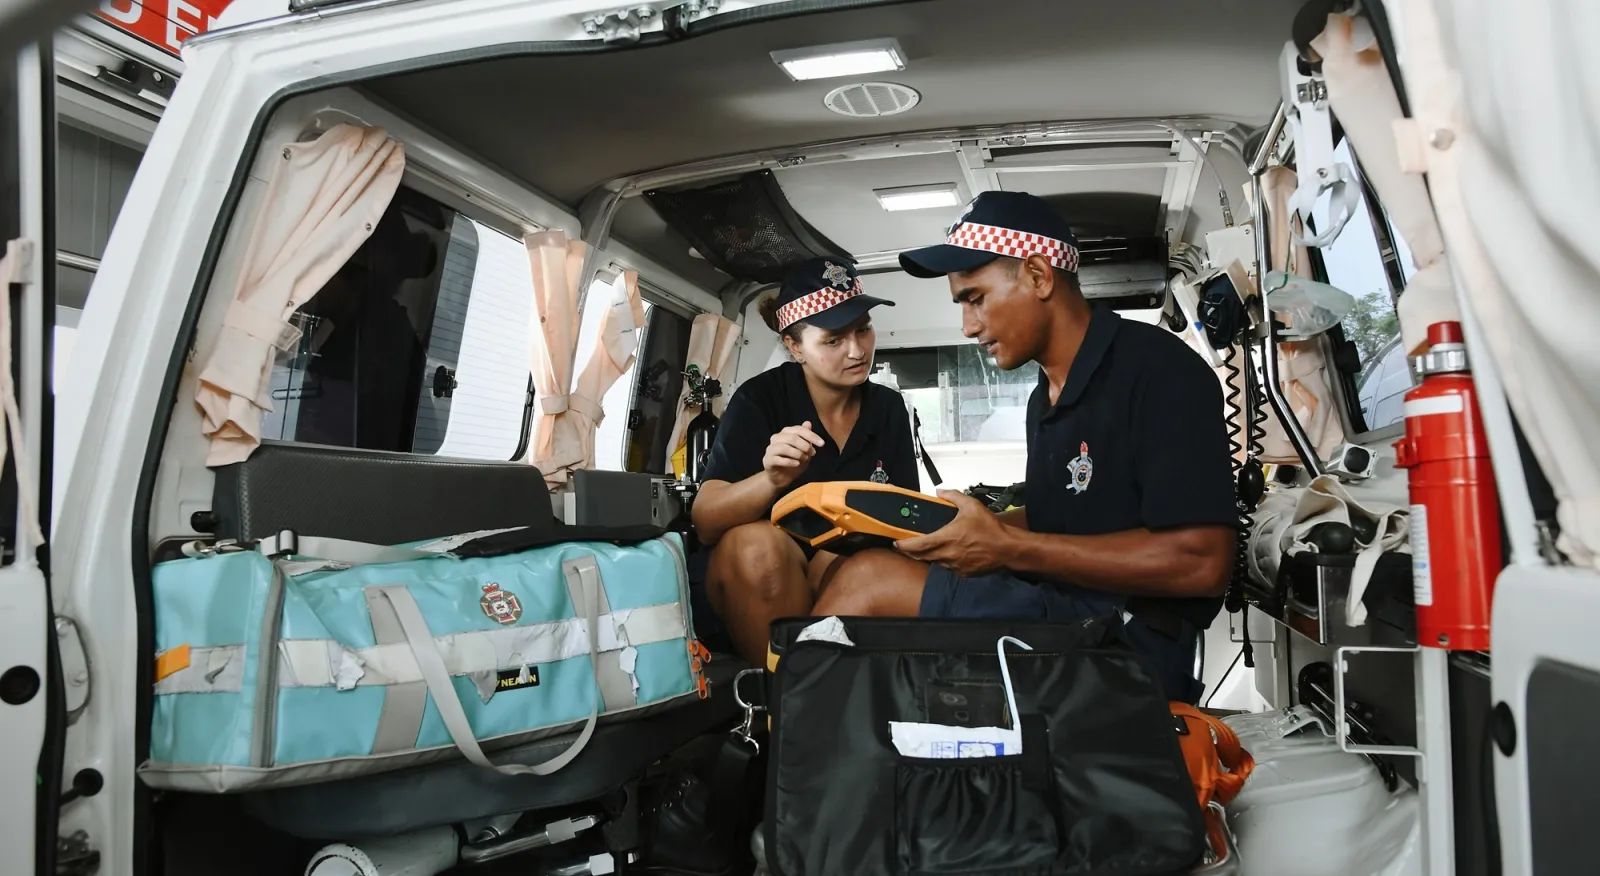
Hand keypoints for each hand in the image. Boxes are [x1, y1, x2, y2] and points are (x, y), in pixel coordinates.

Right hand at [762, 421, 825, 488]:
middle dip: (805, 446)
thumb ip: (805, 437)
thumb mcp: (804, 450)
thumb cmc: (793, 462)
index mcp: (785, 433)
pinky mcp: (767, 460)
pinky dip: (790, 462)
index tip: (822, 444)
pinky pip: (778, 459)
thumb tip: (808, 422)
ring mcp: (770, 449)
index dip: (811, 436)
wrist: (781, 478)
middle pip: (792, 438)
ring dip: (798, 454)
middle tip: (812, 454)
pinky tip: (797, 464)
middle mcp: (776, 438)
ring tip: (805, 459)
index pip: (798, 429)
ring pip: (785, 447)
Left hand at [894, 490, 1012, 576]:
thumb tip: (940, 492)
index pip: (917, 545)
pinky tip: (948, 553)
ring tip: (928, 547)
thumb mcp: (971, 506)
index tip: (897, 543)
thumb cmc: (991, 530)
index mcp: (946, 538)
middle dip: (912, 552)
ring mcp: (955, 566)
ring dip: (929, 555)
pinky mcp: (963, 573)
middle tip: (907, 546)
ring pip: (935, 562)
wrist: (1008, 549)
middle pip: (921, 556)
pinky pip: (948, 567)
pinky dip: (944, 561)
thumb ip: (953, 496)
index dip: (904, 545)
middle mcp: (947, 554)